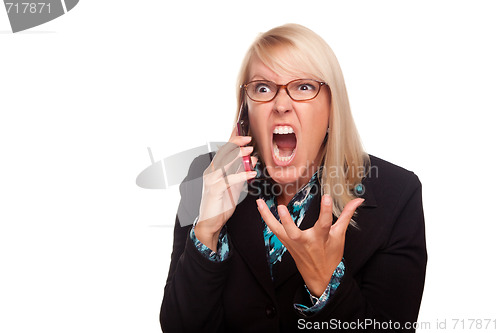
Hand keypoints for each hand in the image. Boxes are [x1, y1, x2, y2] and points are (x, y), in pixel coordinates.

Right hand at [196, 128, 257, 250]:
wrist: (210, 222)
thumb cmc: (221, 204)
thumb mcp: (234, 186)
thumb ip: (241, 172)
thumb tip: (252, 159)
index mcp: (214, 169)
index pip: (224, 149)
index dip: (232, 138)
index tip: (241, 128)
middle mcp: (211, 172)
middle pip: (223, 152)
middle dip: (236, 144)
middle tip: (248, 139)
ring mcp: (211, 180)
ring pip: (224, 163)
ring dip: (238, 156)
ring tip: (250, 151)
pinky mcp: (214, 190)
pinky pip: (229, 179)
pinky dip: (241, 175)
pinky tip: (251, 172)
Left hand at [257, 195, 363, 296]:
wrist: (320, 276)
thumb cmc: (330, 255)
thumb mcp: (339, 235)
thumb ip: (346, 215)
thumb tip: (358, 200)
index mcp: (321, 238)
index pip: (325, 223)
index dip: (326, 210)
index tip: (327, 197)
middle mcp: (305, 241)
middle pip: (294, 232)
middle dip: (288, 222)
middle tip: (281, 208)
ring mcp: (293, 243)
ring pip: (278, 230)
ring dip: (267, 217)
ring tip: (259, 202)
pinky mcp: (286, 243)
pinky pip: (274, 230)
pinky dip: (266, 219)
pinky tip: (260, 207)